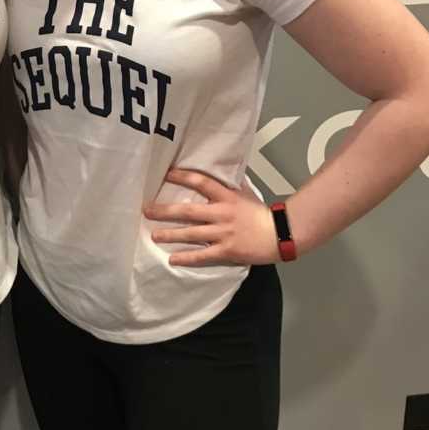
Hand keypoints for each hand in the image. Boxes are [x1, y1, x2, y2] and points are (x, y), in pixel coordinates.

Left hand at [143, 168, 279, 267]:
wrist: (281, 234)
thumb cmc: (261, 213)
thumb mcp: (246, 193)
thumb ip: (230, 185)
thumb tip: (220, 171)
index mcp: (227, 196)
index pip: (201, 182)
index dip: (183, 177)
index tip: (166, 175)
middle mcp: (222, 213)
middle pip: (188, 211)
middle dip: (165, 211)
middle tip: (147, 210)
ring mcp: (223, 233)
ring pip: (191, 233)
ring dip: (171, 234)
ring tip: (154, 235)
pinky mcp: (227, 251)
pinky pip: (202, 255)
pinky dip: (186, 257)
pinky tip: (172, 258)